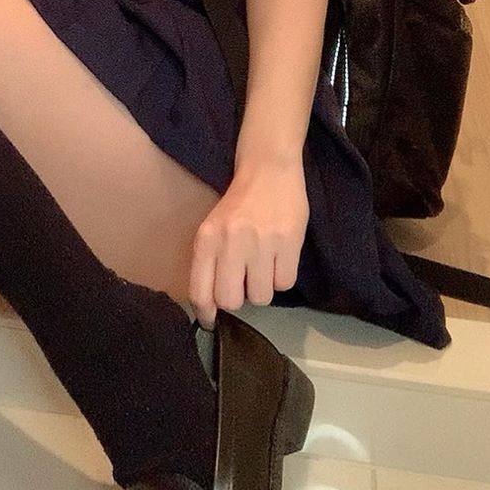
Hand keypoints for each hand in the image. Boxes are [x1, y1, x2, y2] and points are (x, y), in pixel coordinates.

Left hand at [188, 159, 308, 330]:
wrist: (269, 169)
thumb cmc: (239, 203)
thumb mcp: (213, 228)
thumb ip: (209, 262)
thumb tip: (210, 305)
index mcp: (207, 239)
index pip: (200, 291)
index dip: (206, 313)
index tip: (211, 320)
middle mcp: (231, 243)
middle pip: (231, 301)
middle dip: (239, 297)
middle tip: (244, 280)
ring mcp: (261, 243)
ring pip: (261, 296)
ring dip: (263, 288)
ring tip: (263, 265)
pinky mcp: (289, 243)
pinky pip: (285, 284)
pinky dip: (282, 277)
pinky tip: (279, 258)